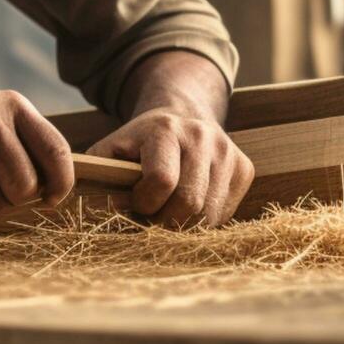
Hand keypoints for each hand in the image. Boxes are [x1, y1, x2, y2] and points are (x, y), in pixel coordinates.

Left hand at [88, 107, 253, 228]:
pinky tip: (189, 206)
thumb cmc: (139, 144)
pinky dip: (203, 221)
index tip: (132, 203)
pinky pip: (224, 214)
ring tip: (166, 212)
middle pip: (188, 204)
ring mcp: (228, 152)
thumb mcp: (111, 150)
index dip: (143, 203)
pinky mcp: (245, 168)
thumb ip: (99, 175)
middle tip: (150, 217)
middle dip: (163, 222)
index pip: (162, 181)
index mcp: (165, 130)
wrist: (183, 117)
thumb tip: (104, 204)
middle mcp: (202, 137)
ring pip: (208, 215)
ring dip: (182, 226)